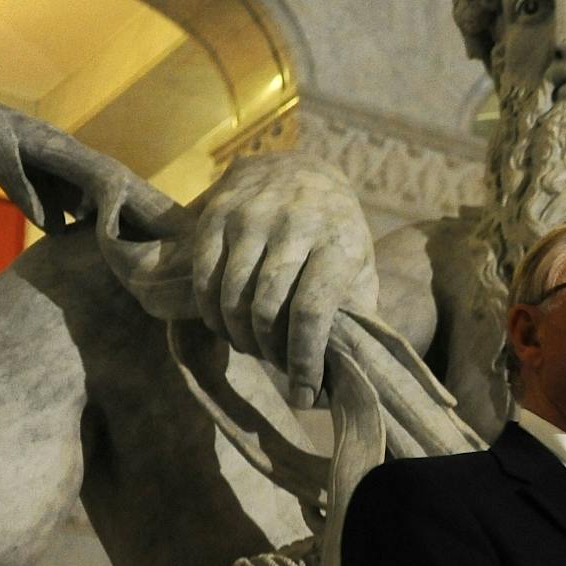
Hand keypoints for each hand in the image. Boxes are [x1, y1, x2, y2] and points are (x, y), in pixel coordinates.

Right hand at [191, 153, 377, 407]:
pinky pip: (204, 277)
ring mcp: (251, 218)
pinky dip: (212, 313)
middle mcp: (294, 227)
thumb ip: (358, 312)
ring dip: (239, 336)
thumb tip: (348, 373)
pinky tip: (225, 326)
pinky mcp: (217, 214)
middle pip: (266, 308)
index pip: (311, 312)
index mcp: (337, 244)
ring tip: (253, 348)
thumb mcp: (361, 266)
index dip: (304, 361)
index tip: (304, 395)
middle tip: (277, 366)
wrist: (300, 170)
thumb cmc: (337, 233)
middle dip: (270, 351)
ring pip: (232, 296)